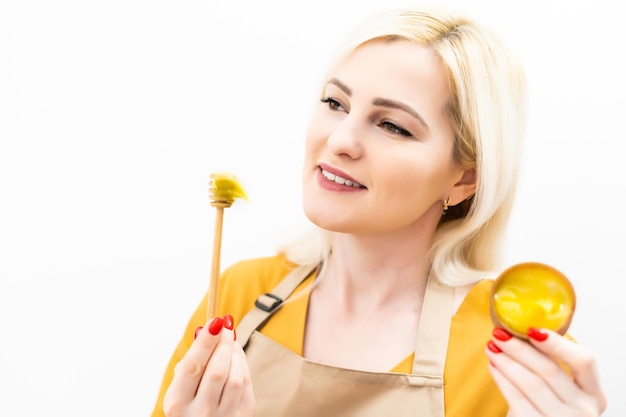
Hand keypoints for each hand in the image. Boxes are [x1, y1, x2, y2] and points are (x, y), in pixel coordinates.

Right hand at [163, 315, 254, 416]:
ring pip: (235, 377)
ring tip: (229, 341)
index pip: (193, 365)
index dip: (206, 341)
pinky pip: (245, 384)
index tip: (215, 321)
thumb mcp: (179, 390)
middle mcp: (200, 412)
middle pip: (216, 370)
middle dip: (223, 343)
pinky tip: (236, 356)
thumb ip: (190, 363)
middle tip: (226, 324)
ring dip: (234, 353)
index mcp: (177, 403)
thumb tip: (207, 330)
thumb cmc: (189, 406)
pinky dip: (242, 365)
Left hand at [485, 327, 606, 415]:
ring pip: (531, 384)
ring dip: (506, 361)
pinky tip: (493, 367)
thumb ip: (552, 364)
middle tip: (499, 333)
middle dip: (520, 348)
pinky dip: (502, 380)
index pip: (584, 361)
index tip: (531, 329)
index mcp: (594, 394)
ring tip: (491, 347)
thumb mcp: (562, 389)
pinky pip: (517, 399)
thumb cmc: (550, 406)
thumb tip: (521, 330)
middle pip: (549, 370)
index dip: (557, 343)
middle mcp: (584, 409)